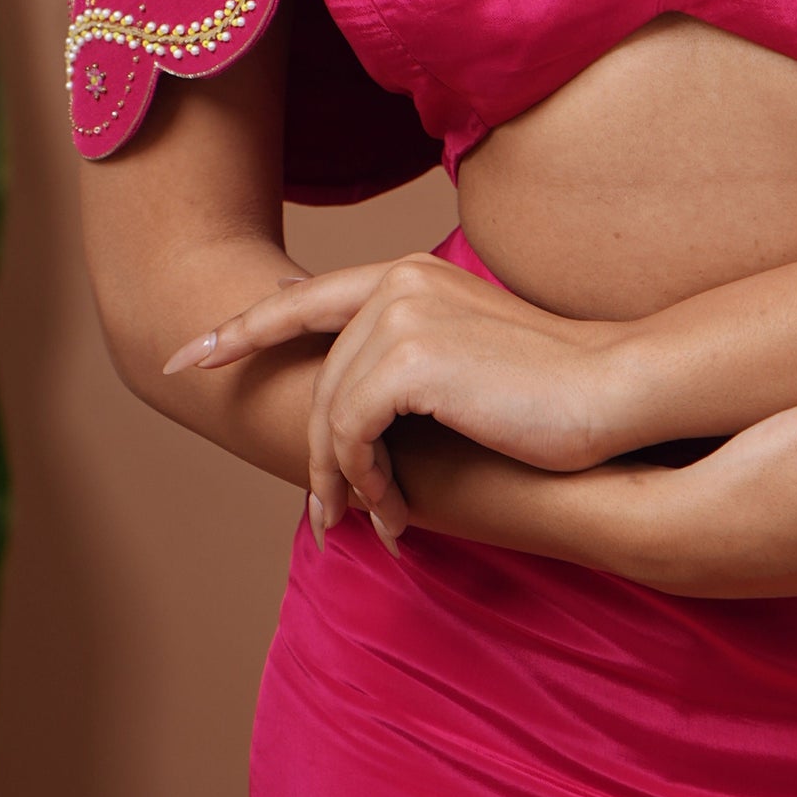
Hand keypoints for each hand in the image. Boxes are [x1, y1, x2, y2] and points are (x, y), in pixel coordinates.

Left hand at [162, 252, 634, 537]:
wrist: (610, 394)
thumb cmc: (547, 392)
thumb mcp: (465, 363)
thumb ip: (406, 362)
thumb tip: (356, 412)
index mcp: (410, 273)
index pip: (304, 300)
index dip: (240, 330)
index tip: (186, 358)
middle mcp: (397, 281)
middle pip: (316, 378)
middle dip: (313, 456)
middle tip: (327, 518)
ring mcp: (401, 314)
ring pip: (329, 413)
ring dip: (343, 480)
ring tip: (369, 524)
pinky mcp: (408, 360)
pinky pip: (351, 434)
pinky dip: (364, 480)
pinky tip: (392, 512)